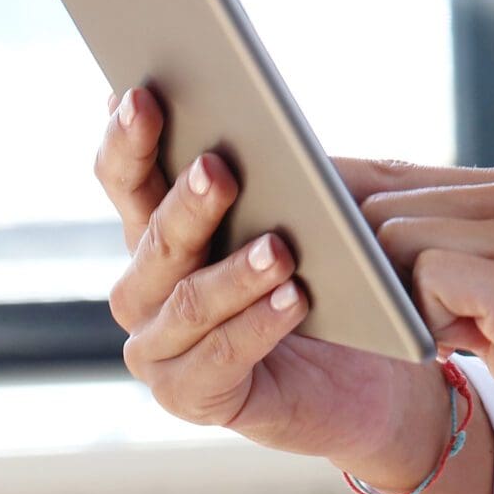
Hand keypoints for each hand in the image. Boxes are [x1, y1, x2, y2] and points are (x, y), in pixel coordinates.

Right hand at [95, 85, 439, 469]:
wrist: (369, 375)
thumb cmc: (329, 279)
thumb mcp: (301, 216)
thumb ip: (267, 174)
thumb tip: (254, 112)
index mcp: (157, 231)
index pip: (124, 178)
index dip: (126, 139)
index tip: (140, 94)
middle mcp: (144, 290)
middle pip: (154, 238)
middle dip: (186, 202)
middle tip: (218, 169)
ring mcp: (160, 350)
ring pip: (188, 301)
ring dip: (235, 272)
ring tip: (281, 247)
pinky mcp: (192, 398)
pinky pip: (219, 359)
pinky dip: (257, 326)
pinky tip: (295, 299)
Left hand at [335, 156, 493, 475]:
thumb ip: (461, 267)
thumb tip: (376, 262)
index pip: (401, 172)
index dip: (345, 199)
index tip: (307, 229)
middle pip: (384, 201)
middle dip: (368, 264)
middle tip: (394, 317)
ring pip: (395, 235)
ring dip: (401, 297)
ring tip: (451, 338)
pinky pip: (425, 278)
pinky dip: (424, 320)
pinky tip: (463, 349)